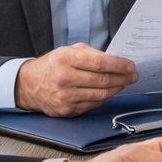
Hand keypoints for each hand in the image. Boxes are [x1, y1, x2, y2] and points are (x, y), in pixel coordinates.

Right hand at [16, 43, 136, 116]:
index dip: (119, 65)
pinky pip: (93, 105)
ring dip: (117, 89)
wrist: (28, 85)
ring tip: (124, 83)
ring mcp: (65, 97)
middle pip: (103, 80)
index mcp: (65, 59)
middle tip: (133, 75)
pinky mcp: (67, 110)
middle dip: (123, 78)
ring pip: (101, 95)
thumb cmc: (53, 65)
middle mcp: (64, 79)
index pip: (100, 63)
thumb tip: (117, 61)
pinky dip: (104, 98)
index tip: (131, 66)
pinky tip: (108, 92)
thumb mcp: (68, 51)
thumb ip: (92, 54)